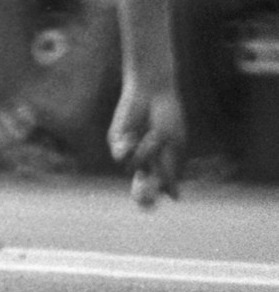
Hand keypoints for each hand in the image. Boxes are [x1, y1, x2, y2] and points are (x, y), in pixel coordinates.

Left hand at [107, 80, 186, 208]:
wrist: (151, 93)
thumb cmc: (167, 117)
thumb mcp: (172, 143)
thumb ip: (169, 169)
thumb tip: (174, 198)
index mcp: (165, 162)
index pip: (161, 187)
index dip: (160, 193)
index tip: (163, 198)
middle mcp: (147, 160)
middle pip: (142, 187)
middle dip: (143, 192)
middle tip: (144, 195)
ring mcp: (131, 151)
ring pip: (134, 167)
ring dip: (144, 154)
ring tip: (151, 136)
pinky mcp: (117, 141)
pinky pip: (121, 156)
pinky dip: (129, 148)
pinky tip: (133, 134)